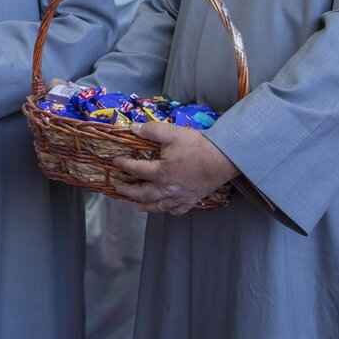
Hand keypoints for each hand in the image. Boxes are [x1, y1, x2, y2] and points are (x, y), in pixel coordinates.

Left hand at [112, 122, 239, 214]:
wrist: (223, 158)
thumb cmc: (197, 145)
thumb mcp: (171, 133)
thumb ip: (150, 131)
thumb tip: (132, 128)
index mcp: (160, 172)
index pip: (136, 170)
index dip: (124, 165)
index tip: (115, 162)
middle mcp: (168, 188)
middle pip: (143, 194)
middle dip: (129, 192)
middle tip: (119, 189)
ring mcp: (181, 196)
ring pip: (159, 206)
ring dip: (146, 206)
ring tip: (136, 206)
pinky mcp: (192, 199)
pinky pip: (178, 209)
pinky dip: (169, 210)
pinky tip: (165, 208)